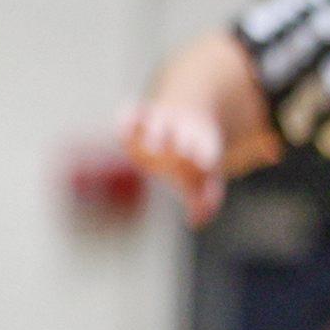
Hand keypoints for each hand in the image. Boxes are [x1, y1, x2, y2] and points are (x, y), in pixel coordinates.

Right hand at [121, 93, 229, 223]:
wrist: (190, 108)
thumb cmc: (195, 152)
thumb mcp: (206, 173)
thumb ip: (206, 198)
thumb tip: (196, 221)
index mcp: (202, 143)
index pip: (205, 148)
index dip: (204, 154)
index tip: (203, 163)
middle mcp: (182, 129)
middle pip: (181, 134)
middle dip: (180, 142)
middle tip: (181, 153)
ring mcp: (161, 120)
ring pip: (157, 122)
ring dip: (155, 133)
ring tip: (152, 150)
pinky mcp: (141, 114)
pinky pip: (133, 113)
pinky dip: (127, 119)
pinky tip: (123, 129)